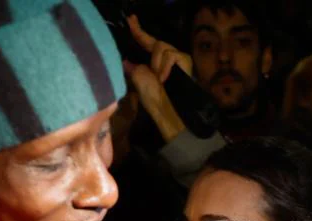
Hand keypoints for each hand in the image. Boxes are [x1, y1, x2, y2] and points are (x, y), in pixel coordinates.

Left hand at [120, 15, 189, 143]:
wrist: (166, 109)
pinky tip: (164, 78)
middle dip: (150, 53)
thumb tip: (126, 61)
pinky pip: (171, 54)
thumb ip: (133, 67)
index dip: (138, 30)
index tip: (130, 20)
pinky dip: (164, 67)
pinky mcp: (184, 60)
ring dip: (157, 64)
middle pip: (155, 42)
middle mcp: (167, 56)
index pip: (145, 41)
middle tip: (152, 70)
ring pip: (162, 46)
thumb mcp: (137, 79)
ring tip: (159, 80)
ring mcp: (177, 57)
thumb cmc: (152, 98)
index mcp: (154, 60)